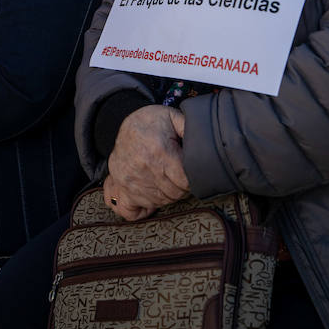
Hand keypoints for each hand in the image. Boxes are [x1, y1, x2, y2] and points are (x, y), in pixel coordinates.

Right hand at [104, 106, 189, 220]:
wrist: (122, 124)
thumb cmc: (150, 122)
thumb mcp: (172, 116)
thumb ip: (190, 127)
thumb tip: (206, 140)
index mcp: (160, 152)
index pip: (185, 182)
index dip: (192, 180)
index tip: (191, 172)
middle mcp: (144, 169)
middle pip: (174, 194)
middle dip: (182, 187)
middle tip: (181, 176)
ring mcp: (130, 181)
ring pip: (159, 202)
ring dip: (167, 195)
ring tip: (168, 180)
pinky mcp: (122, 187)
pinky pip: (131, 211)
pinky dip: (144, 208)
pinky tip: (151, 198)